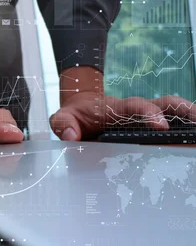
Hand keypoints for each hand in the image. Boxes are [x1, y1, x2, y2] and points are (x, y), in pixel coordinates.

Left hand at [50, 66, 195, 140]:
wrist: (82, 107)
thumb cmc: (75, 115)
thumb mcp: (62, 117)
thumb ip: (63, 124)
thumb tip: (71, 136)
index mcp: (117, 108)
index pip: (136, 107)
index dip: (150, 114)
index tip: (161, 126)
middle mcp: (137, 111)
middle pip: (166, 104)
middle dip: (184, 111)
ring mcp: (146, 117)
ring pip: (174, 112)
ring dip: (191, 118)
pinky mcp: (149, 126)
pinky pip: (173, 124)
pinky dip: (186, 129)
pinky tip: (194, 141)